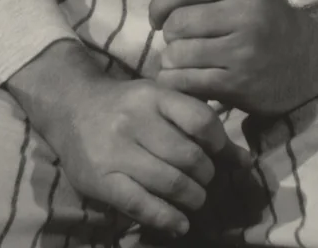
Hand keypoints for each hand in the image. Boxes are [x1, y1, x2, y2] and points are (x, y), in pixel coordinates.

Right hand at [7, 41, 253, 239]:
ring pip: (170, 182)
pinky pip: (142, 205)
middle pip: (189, 156)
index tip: (220, 155)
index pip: (201, 121)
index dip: (220, 144)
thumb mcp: (161, 100)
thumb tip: (245, 161)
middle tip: (205, 180)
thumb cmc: (127, 105)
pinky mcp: (101, 180)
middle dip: (207, 176)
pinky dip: (168, 218)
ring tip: (194, 199)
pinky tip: (179, 222)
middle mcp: (136, 120)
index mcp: (155, 96)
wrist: (71, 106)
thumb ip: (199, 123)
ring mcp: (116, 150)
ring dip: (192, 198)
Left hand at [149, 0, 317, 116]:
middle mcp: (245, 17)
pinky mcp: (241, 85)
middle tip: (177, 44)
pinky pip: (191, 83)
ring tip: (181, 65)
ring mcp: (243, 53)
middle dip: (169, 37)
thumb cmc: (272, 24)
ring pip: (180, 55)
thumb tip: (162, 9)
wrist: (314, 59)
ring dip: (171, 63)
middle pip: (179, 23)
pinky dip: (178, 84)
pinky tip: (184, 82)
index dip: (160, 3)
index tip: (156, 18)